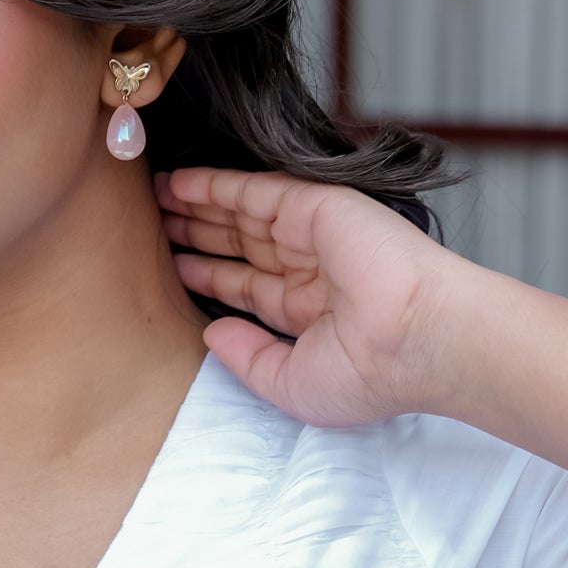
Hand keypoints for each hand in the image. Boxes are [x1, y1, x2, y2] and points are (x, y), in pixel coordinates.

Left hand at [157, 169, 456, 427]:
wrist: (413, 339)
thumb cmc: (369, 375)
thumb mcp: (290, 384)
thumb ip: (247, 359)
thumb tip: (210, 331)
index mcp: (310, 312)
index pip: (248, 287)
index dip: (209, 275)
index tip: (173, 266)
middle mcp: (310, 270)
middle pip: (241, 245)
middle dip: (199, 233)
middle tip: (154, 224)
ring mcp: (313, 235)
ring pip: (242, 215)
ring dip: (198, 204)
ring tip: (155, 198)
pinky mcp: (315, 205)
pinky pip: (254, 191)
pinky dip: (214, 184)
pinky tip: (180, 183)